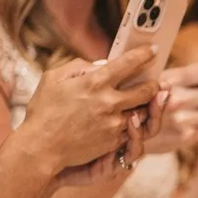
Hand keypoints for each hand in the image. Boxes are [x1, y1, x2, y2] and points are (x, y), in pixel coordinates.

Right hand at [19, 47, 159, 173]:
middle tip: (155, 82)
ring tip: (141, 101)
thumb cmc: (44, 111)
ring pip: (142, 111)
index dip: (145, 54)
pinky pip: (132, 129)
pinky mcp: (115, 140)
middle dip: (154, 85)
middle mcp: (109, 101)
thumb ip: (79, 66)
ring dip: (144, 105)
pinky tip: (124, 118)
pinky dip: (131, 123)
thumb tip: (101, 65)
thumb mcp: (53, 79)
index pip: (129, 63)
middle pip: (147, 90)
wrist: (41, 147)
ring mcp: (114, 123)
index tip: (153, 51)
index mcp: (94, 82)